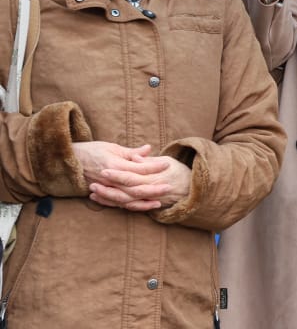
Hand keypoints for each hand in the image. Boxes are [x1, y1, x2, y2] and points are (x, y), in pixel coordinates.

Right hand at [74, 142, 192, 210]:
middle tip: (169, 187)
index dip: (154, 167)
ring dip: (144, 202)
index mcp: (114, 165)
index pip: (139, 168)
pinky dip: (129, 207)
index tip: (167, 164)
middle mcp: (110, 180)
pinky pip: (117, 204)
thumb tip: (149, 149)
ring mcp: (105, 189)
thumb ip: (131, 152)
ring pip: (127, 200)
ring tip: (159, 203)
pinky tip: (141, 207)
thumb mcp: (111, 147)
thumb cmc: (91, 151)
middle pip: (135, 188)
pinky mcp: (101, 195)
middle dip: (153, 189)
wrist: (68, 162)